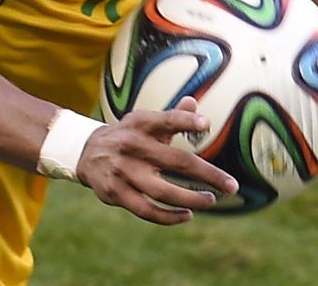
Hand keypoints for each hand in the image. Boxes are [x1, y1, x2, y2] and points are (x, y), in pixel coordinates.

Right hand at [75, 95, 238, 224]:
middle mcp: (131, 145)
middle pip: (175, 162)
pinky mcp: (115, 192)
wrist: (85, 152)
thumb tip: (194, 102)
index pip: (165, 120)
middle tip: (232, 186)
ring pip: (162, 191)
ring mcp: (122, 171)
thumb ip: (171, 116)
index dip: (185, 120)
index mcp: (140, 124)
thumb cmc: (128, 136)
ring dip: (190, 199)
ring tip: (210, 200)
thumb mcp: (144, 121)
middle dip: (207, 174)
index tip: (207, 124)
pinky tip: (186, 215)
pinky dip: (168, 216)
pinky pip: (145, 209)